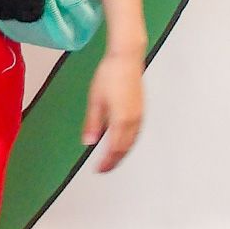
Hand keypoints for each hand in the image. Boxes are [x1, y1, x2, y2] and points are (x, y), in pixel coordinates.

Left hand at [82, 51, 143, 172]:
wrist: (126, 58)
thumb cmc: (109, 75)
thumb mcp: (95, 100)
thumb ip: (93, 123)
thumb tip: (88, 142)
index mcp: (121, 120)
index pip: (115, 149)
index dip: (107, 162)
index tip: (98, 170)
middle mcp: (134, 120)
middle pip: (125, 148)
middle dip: (114, 161)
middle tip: (103, 169)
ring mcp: (140, 115)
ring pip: (132, 142)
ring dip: (122, 153)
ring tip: (111, 159)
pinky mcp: (141, 110)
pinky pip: (136, 133)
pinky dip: (128, 143)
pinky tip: (121, 143)